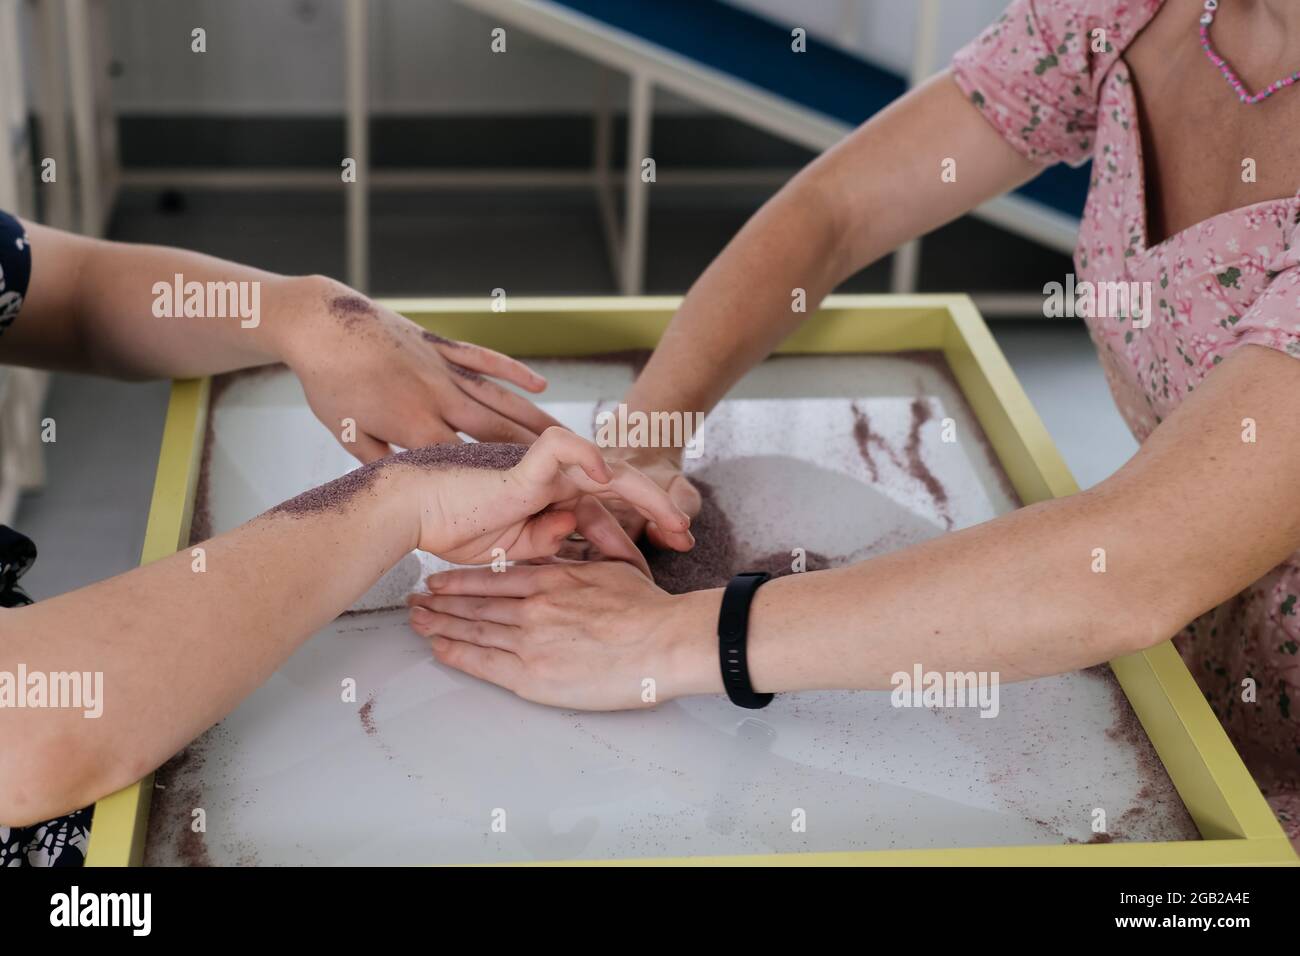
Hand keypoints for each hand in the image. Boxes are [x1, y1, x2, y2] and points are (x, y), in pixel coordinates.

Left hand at [279, 277, 563, 460]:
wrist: (320, 324)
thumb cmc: (329, 382)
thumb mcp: (346, 432)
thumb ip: (379, 460)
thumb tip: (402, 482)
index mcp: (413, 426)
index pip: (464, 462)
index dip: (496, 480)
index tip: (526, 497)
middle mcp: (437, 398)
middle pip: (494, 431)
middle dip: (532, 453)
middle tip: (567, 471)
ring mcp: (443, 368)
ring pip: (498, 397)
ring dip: (534, 417)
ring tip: (564, 434)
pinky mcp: (441, 344)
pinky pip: (485, 359)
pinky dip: (514, 371)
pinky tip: (541, 385)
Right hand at [397, 428, 693, 571]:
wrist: (415, 515)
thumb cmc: (456, 531)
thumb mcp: (516, 552)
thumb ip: (548, 544)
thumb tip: (576, 539)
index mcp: (554, 501)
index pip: (610, 513)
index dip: (639, 534)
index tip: (665, 559)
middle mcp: (556, 481)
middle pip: (620, 488)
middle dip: (657, 511)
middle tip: (686, 536)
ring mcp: (543, 470)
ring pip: (607, 467)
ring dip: (643, 492)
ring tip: (670, 516)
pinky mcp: (525, 463)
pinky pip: (563, 448)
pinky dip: (586, 456)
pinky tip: (605, 476)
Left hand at [407, 560, 721, 709]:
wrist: (664, 641)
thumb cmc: (649, 610)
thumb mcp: (616, 568)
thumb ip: (587, 556)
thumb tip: (573, 543)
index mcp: (552, 580)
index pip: (495, 580)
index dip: (462, 581)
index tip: (440, 582)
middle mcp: (533, 607)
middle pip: (475, 603)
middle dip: (440, 602)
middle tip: (413, 602)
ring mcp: (529, 640)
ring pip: (473, 629)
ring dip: (439, 625)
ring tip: (415, 622)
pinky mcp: (532, 675)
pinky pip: (483, 663)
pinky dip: (456, 653)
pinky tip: (437, 648)